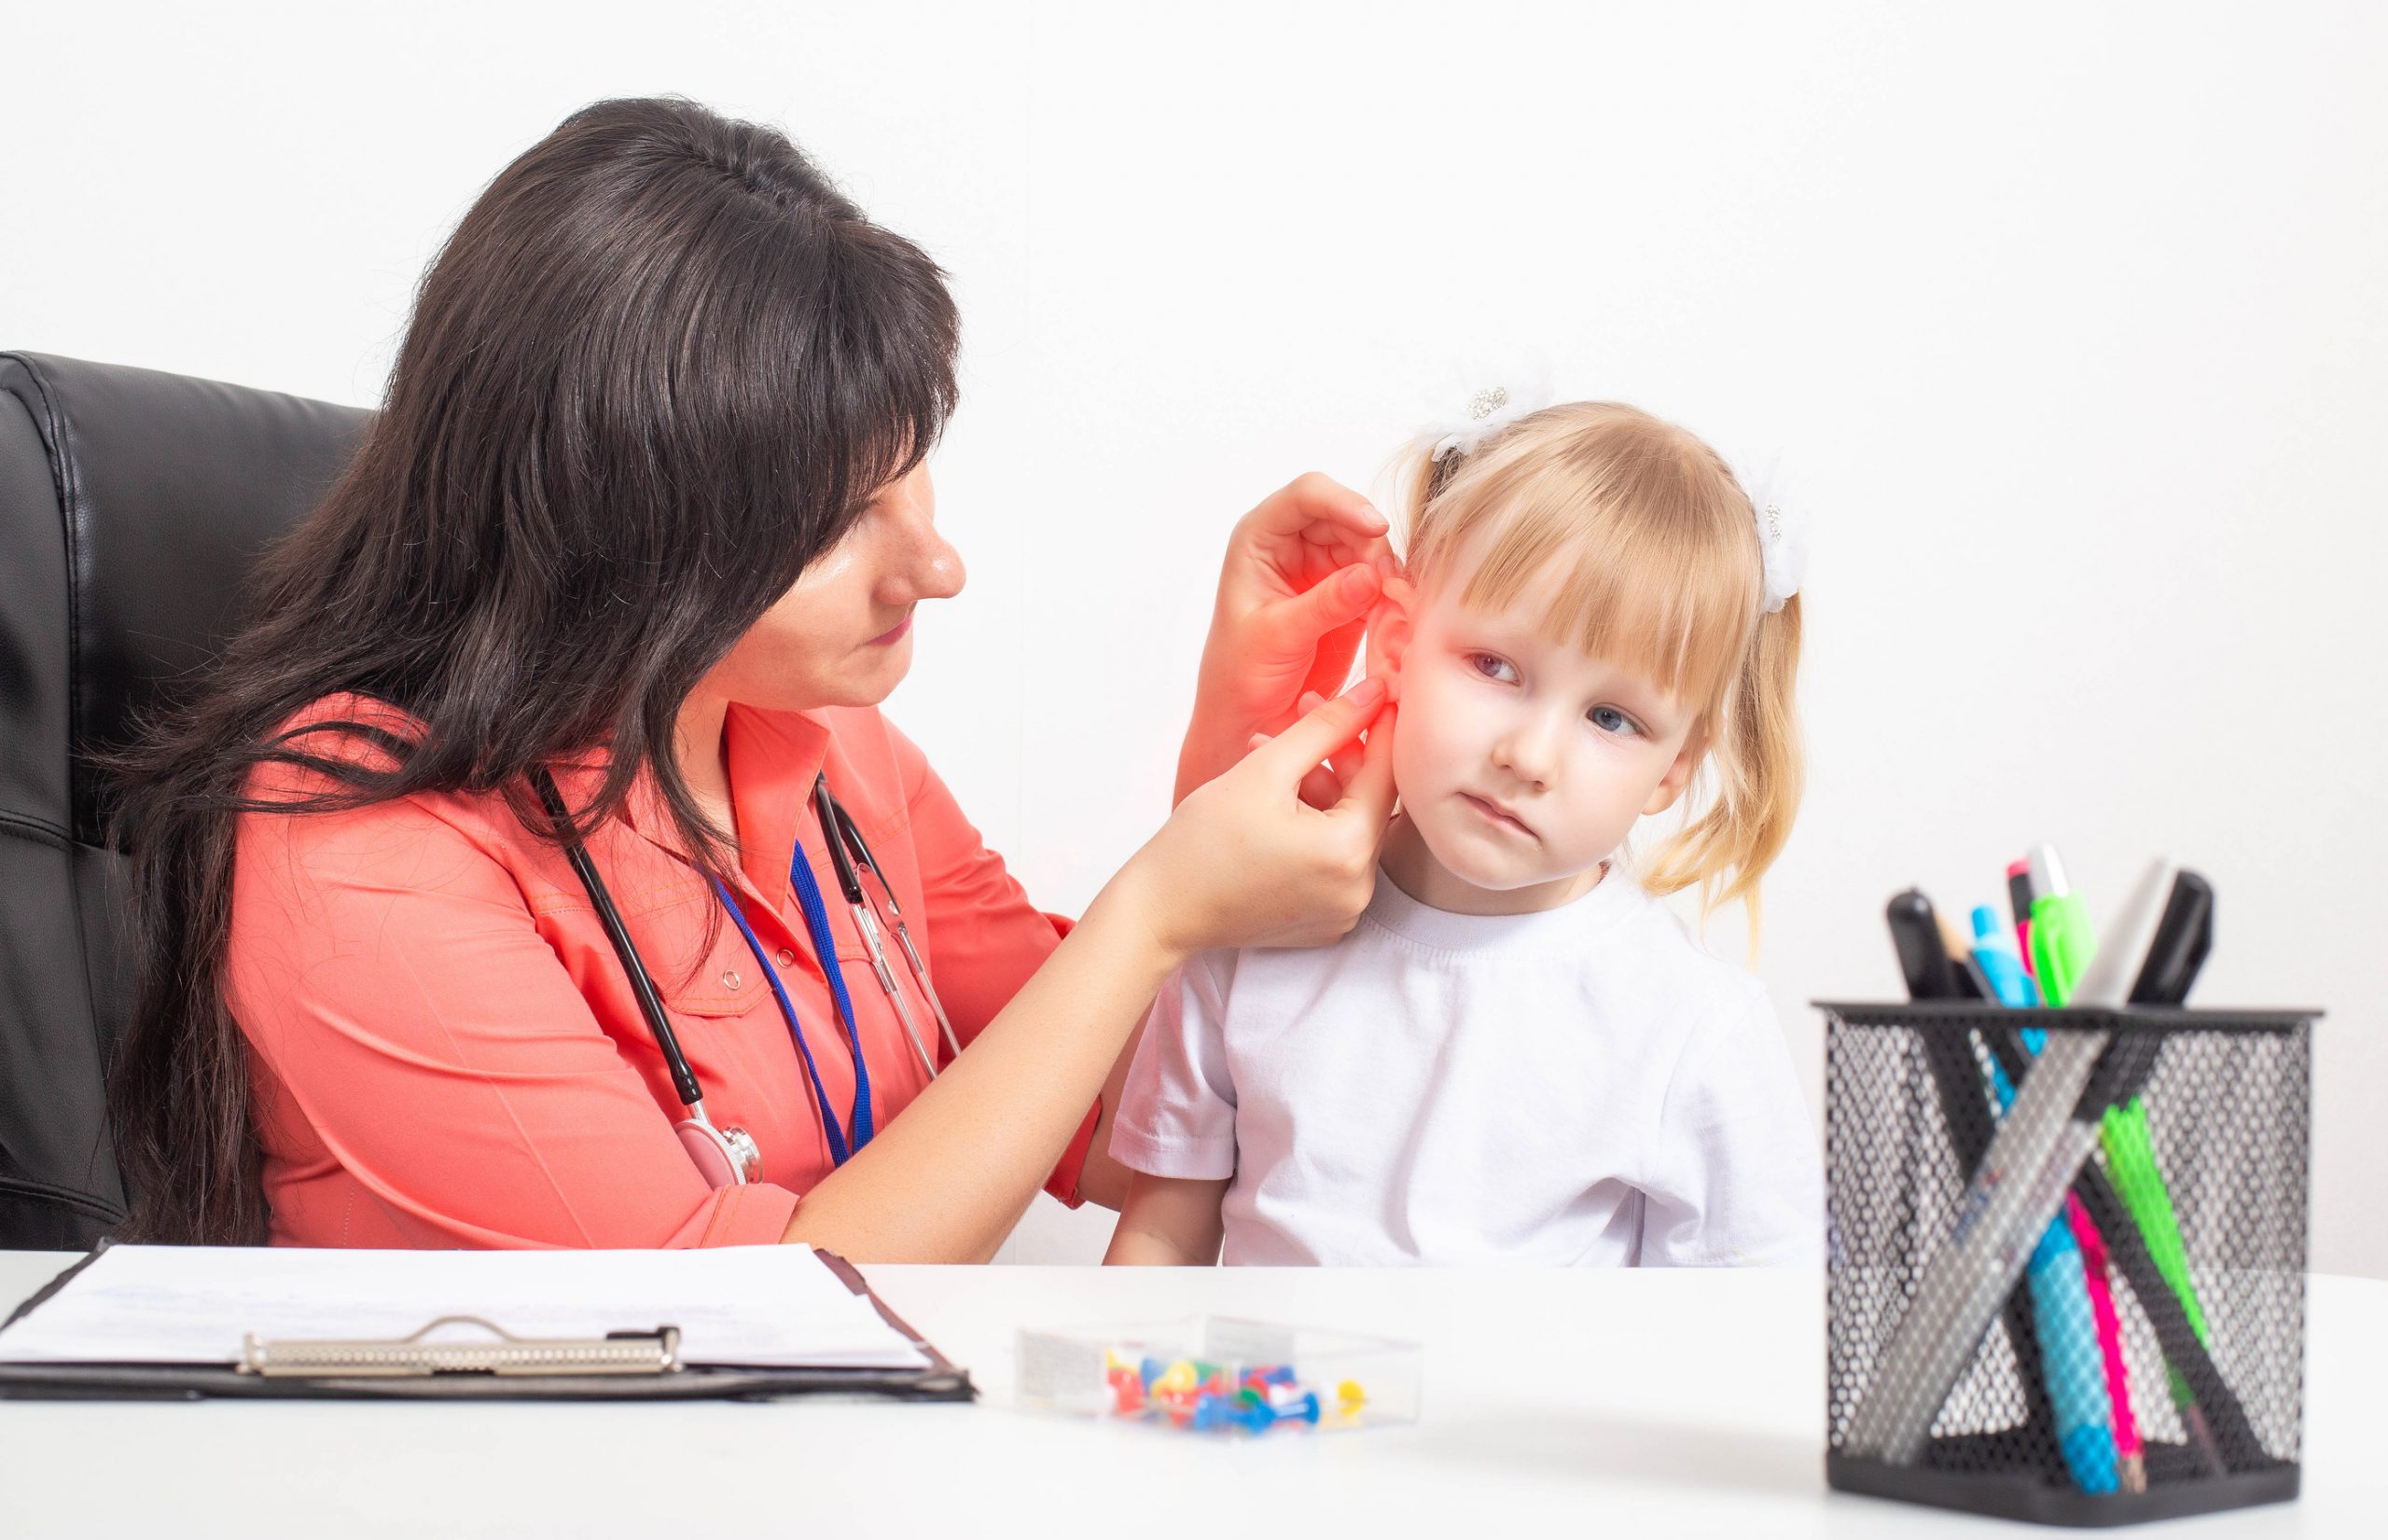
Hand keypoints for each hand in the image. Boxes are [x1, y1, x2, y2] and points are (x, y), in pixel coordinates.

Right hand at [1126, 677, 1396, 959]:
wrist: (1161, 910)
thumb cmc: (1201, 842)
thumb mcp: (1265, 769)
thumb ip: (1325, 727)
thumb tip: (1375, 694)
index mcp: (1348, 852)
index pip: (1386, 775)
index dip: (1380, 728)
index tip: (1377, 694)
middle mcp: (1358, 889)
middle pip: (1366, 803)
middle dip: (1337, 756)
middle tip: (1305, 714)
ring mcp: (1344, 911)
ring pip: (1349, 829)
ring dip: (1320, 788)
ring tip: (1270, 759)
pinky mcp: (1327, 921)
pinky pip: (1334, 860)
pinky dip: (1315, 827)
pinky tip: (1277, 803)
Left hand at [1176, 474, 1397, 804]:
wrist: (1248, 716)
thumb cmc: (1240, 673)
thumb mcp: (1277, 637)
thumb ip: (1322, 605)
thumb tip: (1370, 576)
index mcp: (1260, 539)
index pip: (1307, 496)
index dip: (1344, 503)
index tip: (1376, 529)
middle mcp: (1293, 544)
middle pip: (1349, 521)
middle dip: (1375, 550)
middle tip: (1393, 589)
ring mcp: (1323, 569)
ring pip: (1371, 552)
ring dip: (1389, 578)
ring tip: (1398, 613)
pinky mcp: (1348, 597)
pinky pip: (1381, 584)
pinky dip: (1394, 601)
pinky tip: (1400, 625)